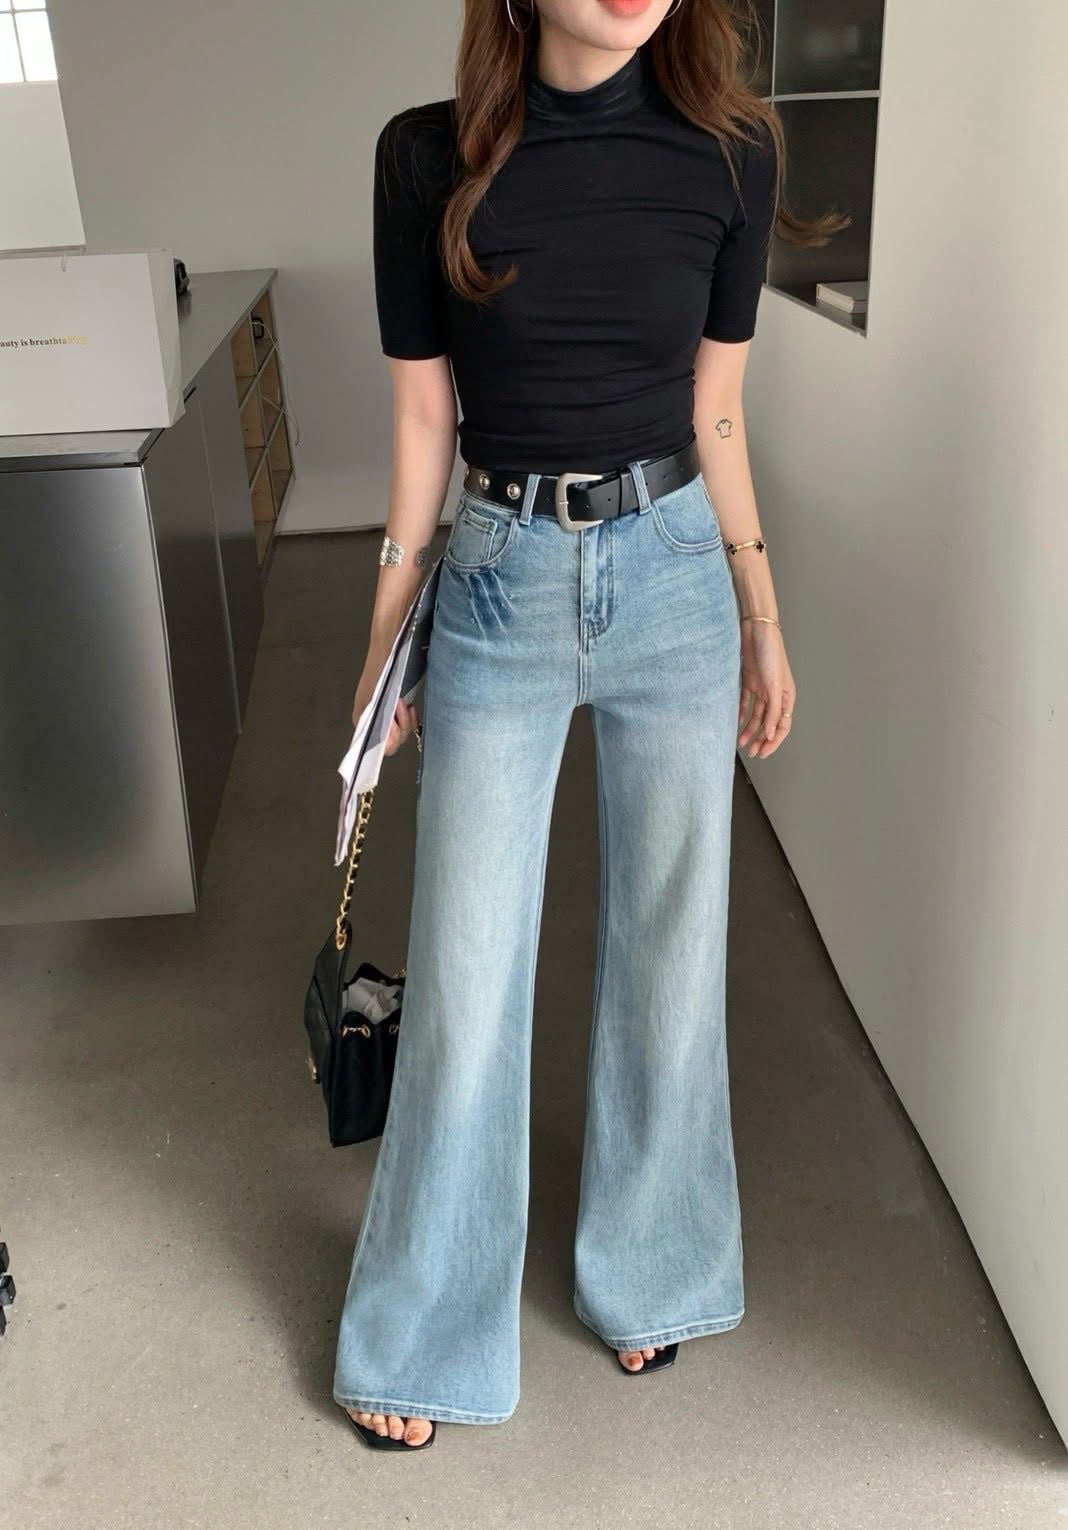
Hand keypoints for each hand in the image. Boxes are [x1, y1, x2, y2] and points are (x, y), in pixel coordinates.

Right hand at [352, 662, 420, 756]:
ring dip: (406, 719)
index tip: (393, 724)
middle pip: (395, 741)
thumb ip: (379, 724)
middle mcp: (375, 724)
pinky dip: (411, 717)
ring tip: (404, 702)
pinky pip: (409, 723)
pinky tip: (411, 706)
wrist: (389, 648)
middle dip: (400, 725)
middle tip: (400, 704)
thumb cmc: (379, 672)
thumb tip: (388, 746)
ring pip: (403, 732)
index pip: (380, 748)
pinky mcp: (399, 710)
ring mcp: (388, 717)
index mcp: (363, 723)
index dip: (390, 740)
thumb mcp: (373, 700)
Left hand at [737, 620, 794, 758]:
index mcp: (786, 696)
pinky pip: (745, 703)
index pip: (782, 725)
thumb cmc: (771, 653)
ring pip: (756, 715)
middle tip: (751, 752)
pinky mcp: (749, 680)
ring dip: (749, 730)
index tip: (763, 753)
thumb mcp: (774, 686)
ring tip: (741, 743)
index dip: (773, 742)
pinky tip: (735, 723)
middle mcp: (775, 694)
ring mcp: (762, 688)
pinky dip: (741, 714)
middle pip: (768, 723)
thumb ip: (773, 711)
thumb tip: (771, 735)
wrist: (757, 629)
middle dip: (760, 739)